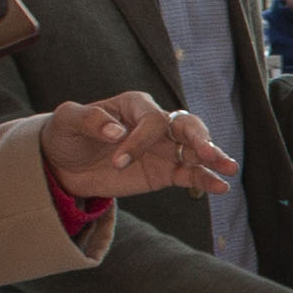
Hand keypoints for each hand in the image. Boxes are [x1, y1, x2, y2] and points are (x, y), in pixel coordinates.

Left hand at [38, 91, 236, 200]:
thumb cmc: (67, 134)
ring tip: (229, 168)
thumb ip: (90, 120)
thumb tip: (117, 132)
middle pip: (186, 125)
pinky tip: (221, 187)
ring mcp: (163, 150)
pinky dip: (206, 180)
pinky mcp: (164, 173)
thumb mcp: (67, 121)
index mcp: (135, 105)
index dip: (139, 141)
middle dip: (199, 137)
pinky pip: (189, 174)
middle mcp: (155, 125)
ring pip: (195, 150)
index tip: (117, 162)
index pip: (152, 120)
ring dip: (213, 158)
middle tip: (206, 151)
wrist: (64, 164)